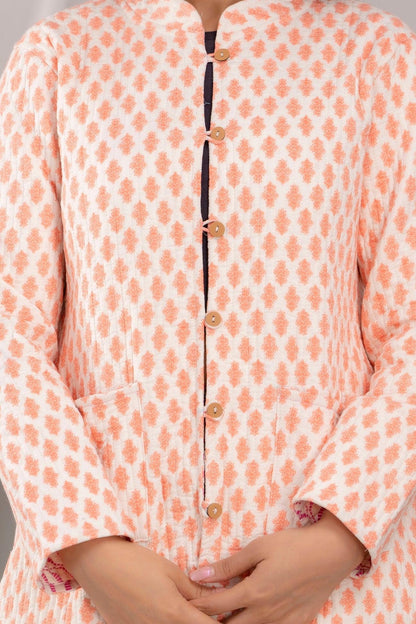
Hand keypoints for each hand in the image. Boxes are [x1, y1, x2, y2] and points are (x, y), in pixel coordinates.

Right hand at [58, 536, 217, 623]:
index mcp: (176, 615)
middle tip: (213, 613)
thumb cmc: (136, 562)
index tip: (232, 617)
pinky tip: (166, 613)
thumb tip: (218, 597)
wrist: (97, 564)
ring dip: (185, 623)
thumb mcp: (171, 572)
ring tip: (186, 610)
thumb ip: (196, 590)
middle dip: (204, 623)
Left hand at [187, 510, 367, 623]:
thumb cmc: (294, 545)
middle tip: (198, 614)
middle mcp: (266, 614)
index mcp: (253, 593)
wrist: (332, 553)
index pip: (214, 606)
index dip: (195, 606)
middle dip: (212, 622)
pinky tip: (252, 615)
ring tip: (223, 615)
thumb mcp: (258, 548)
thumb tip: (198, 574)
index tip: (182, 603)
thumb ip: (228, 565)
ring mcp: (282, 622)